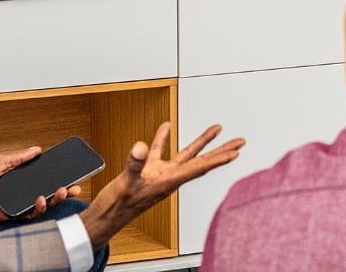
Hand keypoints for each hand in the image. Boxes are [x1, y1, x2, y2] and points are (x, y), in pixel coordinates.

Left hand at [0, 147, 83, 221]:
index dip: (56, 175)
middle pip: (46, 191)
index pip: (41, 177)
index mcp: (16, 177)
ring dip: (55, 199)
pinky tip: (41, 199)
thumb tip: (36, 149)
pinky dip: (38, 208)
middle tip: (75, 186)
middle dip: (63, 190)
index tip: (70, 172)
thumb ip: (18, 157)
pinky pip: (28, 215)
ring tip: (62, 191)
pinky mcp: (10, 216)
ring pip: (41, 204)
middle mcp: (18, 191)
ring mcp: (15, 204)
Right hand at [79, 123, 244, 245]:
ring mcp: (159, 174)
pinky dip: (162, 139)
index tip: (235, 152)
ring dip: (201, 142)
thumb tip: (141, 147)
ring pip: (185, 155)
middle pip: (201, 162)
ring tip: (216, 130)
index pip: (199, 168)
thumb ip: (134, 166)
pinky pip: (158, 152)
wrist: (105, 218)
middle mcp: (168, 178)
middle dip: (221, 151)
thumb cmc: (117, 208)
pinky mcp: (147, 172)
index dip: (218, 160)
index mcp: (167, 182)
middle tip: (240, 142)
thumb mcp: (126, 185)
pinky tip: (166, 127)